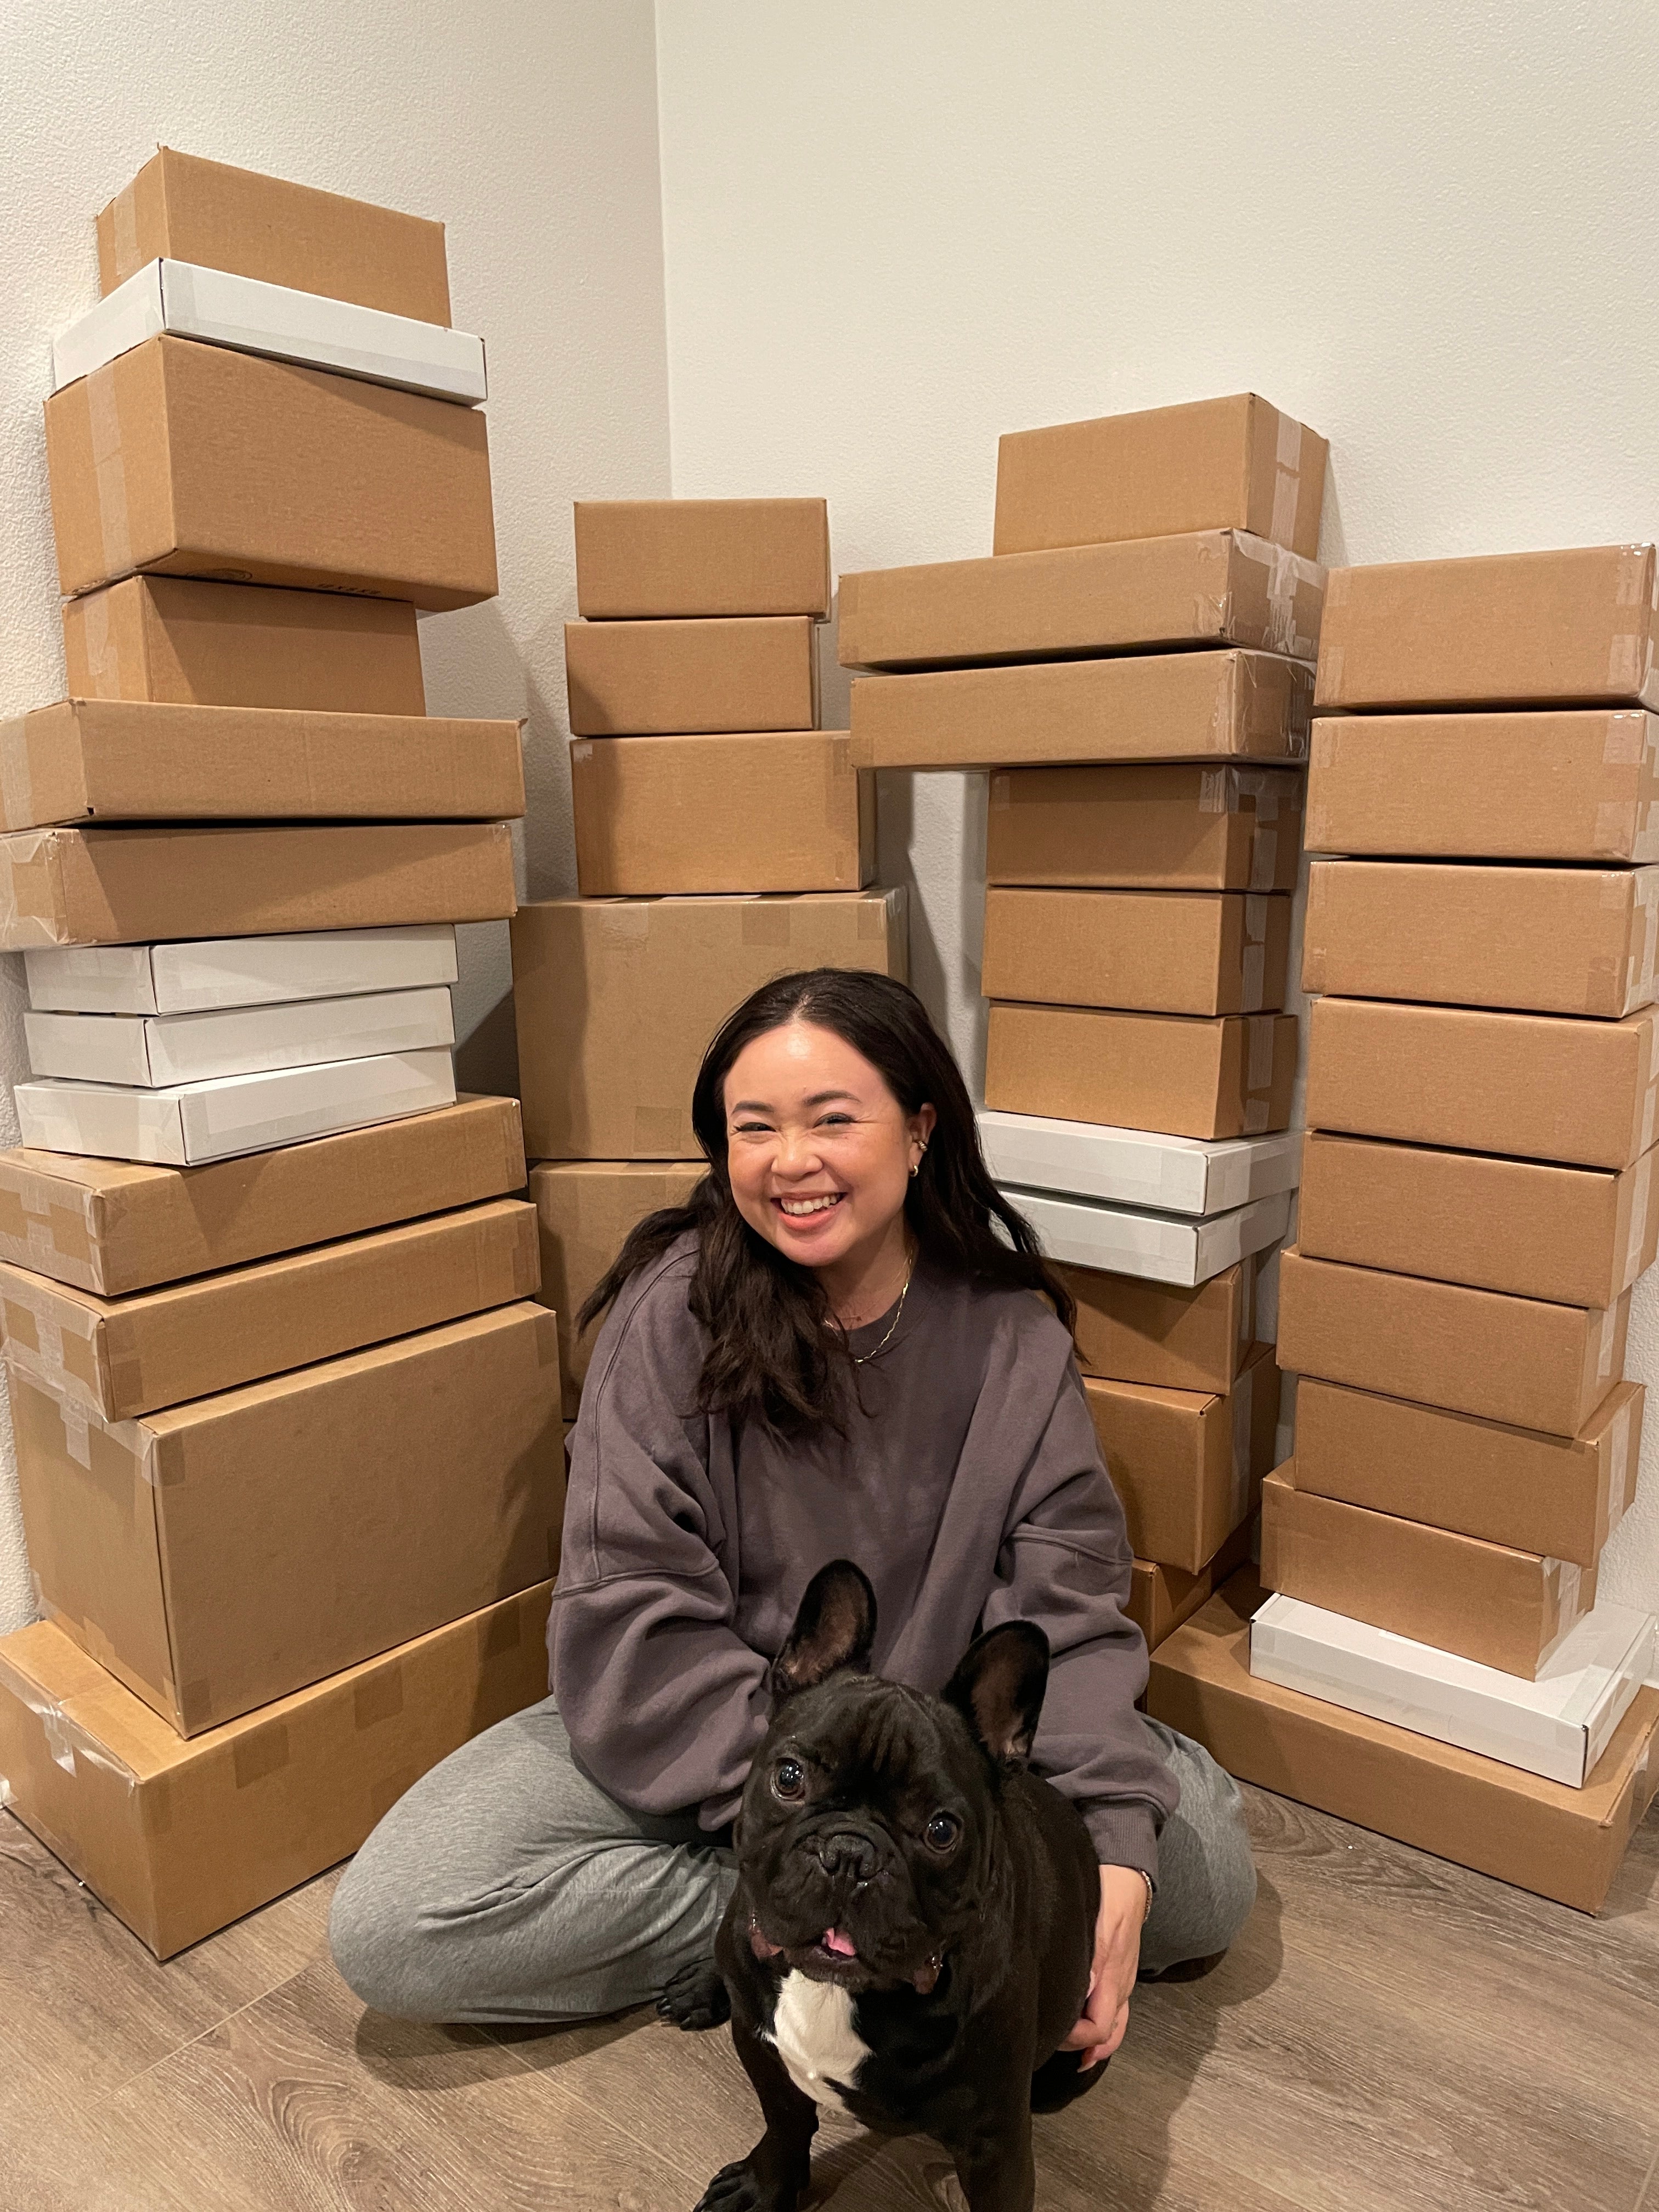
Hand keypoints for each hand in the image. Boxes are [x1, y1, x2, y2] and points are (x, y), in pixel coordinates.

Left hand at [1060, 1864, 1149, 2068]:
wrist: (1129, 1876)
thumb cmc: (1109, 1893)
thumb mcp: (1097, 1919)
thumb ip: (1091, 1957)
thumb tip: (1084, 1992)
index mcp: (1113, 1975)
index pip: (1098, 2028)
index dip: (1075, 2038)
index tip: (1050, 2031)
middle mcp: (1120, 1986)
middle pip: (1104, 2035)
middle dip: (1076, 2043)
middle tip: (1048, 2039)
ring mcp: (1123, 1984)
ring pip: (1112, 2029)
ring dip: (1090, 2042)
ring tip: (1067, 2049)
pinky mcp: (1120, 1977)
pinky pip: (1116, 2016)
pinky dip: (1102, 2033)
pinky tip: (1087, 2042)